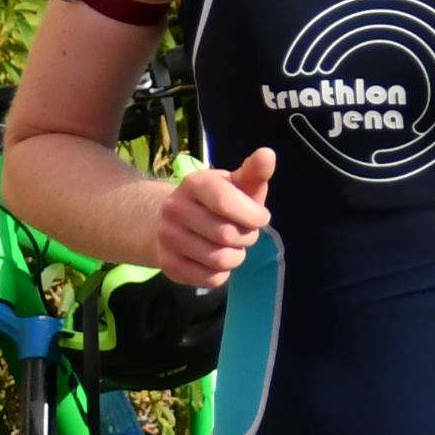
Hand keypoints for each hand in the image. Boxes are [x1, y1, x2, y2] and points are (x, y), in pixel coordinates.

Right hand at [156, 147, 274, 287]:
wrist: (166, 221)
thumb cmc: (213, 201)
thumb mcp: (233, 184)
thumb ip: (253, 173)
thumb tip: (268, 155)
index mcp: (194, 184)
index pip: (226, 202)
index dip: (252, 215)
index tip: (261, 217)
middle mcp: (175, 209)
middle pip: (227, 235)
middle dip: (247, 238)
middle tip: (244, 233)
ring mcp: (168, 238)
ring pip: (220, 260)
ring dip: (236, 257)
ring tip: (231, 246)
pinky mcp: (169, 265)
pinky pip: (211, 279)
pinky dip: (222, 273)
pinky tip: (216, 260)